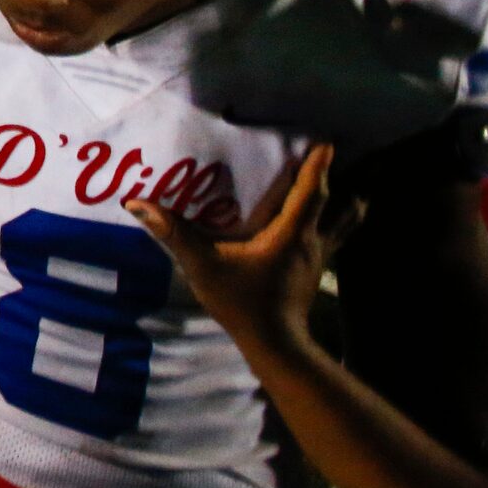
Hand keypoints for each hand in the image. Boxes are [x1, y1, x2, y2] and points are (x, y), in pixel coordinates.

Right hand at [129, 144, 354, 357]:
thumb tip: (137, 204)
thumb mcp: (202, 266)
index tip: (327, 142)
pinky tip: (326, 225)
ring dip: (350, 203)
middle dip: (349, 181)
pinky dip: (338, 224)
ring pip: (347, 224)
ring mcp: (320, 259)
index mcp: (290, 234)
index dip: (318, 166)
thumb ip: (174, 233)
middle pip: (343, 207)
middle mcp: (313, 242)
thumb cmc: (241, 301)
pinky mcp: (317, 273)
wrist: (275, 344)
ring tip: (350, 186)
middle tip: (348, 159)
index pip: (311, 193)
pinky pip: (337, 239)